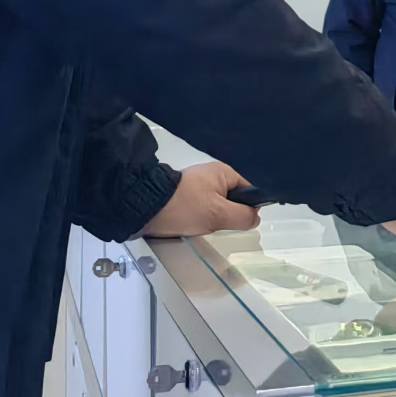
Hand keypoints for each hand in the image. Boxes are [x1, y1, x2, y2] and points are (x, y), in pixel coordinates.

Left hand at [140, 162, 261, 236]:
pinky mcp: (182, 196)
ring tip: (198, 224)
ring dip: (210, 220)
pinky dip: (197, 219)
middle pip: (232, 201)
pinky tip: (188, 224)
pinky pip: (200, 210)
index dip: (247, 208)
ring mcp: (196, 186)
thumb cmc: (183, 206)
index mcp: (224, 172)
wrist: (141, 207)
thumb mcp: (218, 214)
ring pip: (216, 208)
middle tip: (214, 224)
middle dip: (226, 216)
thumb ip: (243, 216)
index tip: (236, 220)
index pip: (249, 191)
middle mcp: (212, 176)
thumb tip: (254, 218)